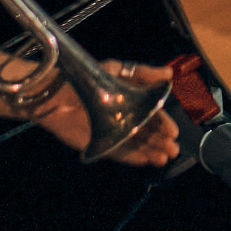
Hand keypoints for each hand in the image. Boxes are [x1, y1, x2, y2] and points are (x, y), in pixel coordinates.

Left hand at [36, 63, 180, 165]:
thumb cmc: (86, 78)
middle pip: (147, 132)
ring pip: (136, 145)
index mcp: (131, 99)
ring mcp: (112, 132)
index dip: (164, 123)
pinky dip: (133, 158)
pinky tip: (147, 161)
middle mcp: (124, 117)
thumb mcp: (117, 70)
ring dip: (151, 152)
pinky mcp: (99, 144)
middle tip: (173, 149)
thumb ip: (143, 72)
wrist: (56, 93)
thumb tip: (169, 74)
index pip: (152, 114)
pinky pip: (119, 154)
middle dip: (161, 141)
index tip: (174, 132)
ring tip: (164, 157)